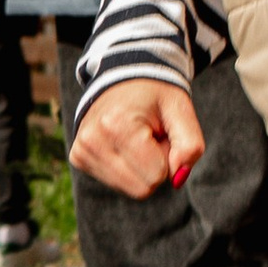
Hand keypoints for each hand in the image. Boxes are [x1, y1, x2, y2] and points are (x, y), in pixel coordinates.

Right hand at [70, 76, 205, 197]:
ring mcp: (81, 151)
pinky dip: (127, 169)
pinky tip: (123, 145)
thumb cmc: (155, 94)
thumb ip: (190, 144)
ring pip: (130, 189)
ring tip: (138, 139)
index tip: (161, 133)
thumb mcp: (180, 109)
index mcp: (116, 125)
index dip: (168, 156)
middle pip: (143, 188)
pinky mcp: (78, 158)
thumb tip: (178, 179)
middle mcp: (92, 140)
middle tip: (151, 137)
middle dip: (155, 166)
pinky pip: (116, 184)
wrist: (122, 77)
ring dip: (141, 168)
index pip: (156, 176)